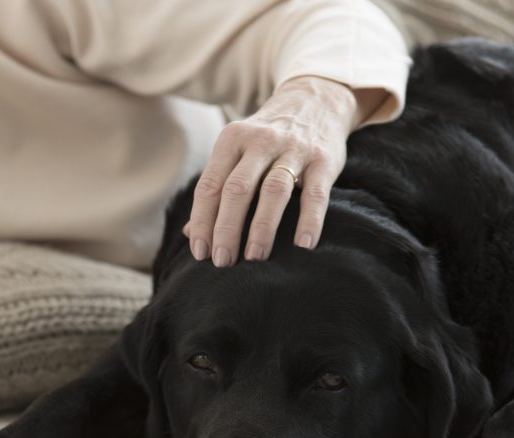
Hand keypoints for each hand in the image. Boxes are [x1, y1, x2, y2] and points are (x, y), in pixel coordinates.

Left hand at [184, 76, 384, 265]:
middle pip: (237, 190)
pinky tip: (302, 246)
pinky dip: (309, 221)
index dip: (202, 221)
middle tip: (223, 262)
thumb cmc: (266, 140)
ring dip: (261, 228)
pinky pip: (315, 194)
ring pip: (273, 191)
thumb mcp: (236, 153)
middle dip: (227, 229)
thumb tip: (189, 232)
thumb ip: (215, 189)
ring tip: (254, 258)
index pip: (209, 185)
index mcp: (231, 140)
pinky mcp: (324, 159)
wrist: (315, 100)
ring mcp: (293, 149)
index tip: (200, 253)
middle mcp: (260, 141)